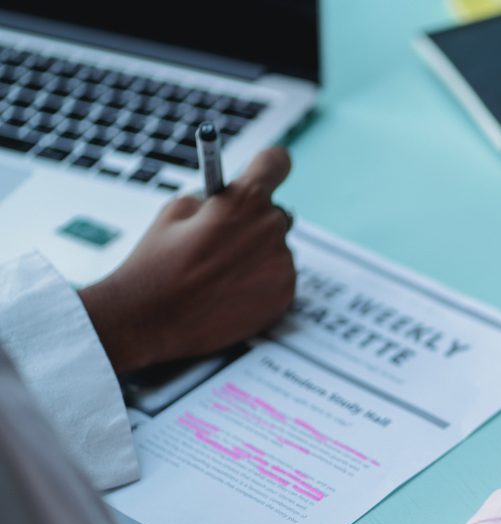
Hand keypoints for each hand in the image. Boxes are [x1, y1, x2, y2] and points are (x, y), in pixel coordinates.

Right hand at [80, 147, 295, 373]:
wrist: (150, 320)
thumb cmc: (158, 265)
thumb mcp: (175, 211)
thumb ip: (211, 199)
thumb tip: (228, 198)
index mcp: (245, 200)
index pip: (276, 163)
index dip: (268, 166)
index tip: (265, 171)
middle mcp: (272, 228)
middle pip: (276, 212)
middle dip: (254, 221)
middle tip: (225, 240)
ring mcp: (282, 264)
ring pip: (278, 249)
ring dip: (258, 255)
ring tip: (222, 274)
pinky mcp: (285, 295)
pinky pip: (280, 278)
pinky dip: (262, 282)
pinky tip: (231, 292)